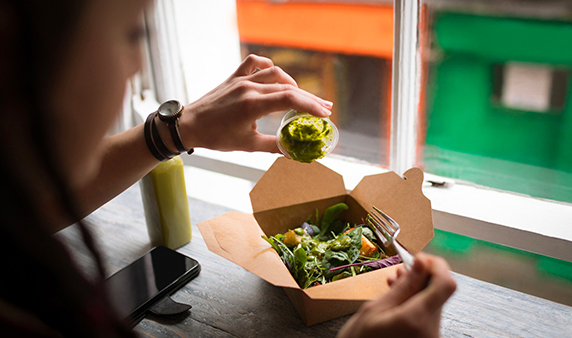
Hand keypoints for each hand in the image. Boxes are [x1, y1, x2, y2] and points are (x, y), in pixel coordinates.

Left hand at [178, 54, 332, 151]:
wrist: (189, 125)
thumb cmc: (216, 137)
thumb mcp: (247, 145)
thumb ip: (273, 146)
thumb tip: (295, 153)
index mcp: (252, 105)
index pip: (290, 99)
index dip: (311, 106)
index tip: (324, 114)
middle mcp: (248, 88)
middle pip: (288, 88)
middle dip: (309, 98)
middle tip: (325, 108)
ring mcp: (241, 80)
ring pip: (275, 73)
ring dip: (293, 84)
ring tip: (302, 97)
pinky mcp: (234, 77)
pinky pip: (255, 63)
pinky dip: (268, 67)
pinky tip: (275, 76)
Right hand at [337, 253, 456, 337]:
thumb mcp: (376, 308)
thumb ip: (404, 285)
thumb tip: (421, 262)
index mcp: (417, 319)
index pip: (445, 284)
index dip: (437, 265)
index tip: (420, 258)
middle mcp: (430, 330)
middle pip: (440, 292)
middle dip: (424, 276)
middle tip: (403, 269)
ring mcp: (431, 336)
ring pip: (434, 301)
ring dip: (418, 288)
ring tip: (396, 283)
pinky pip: (429, 314)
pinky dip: (416, 302)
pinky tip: (399, 298)